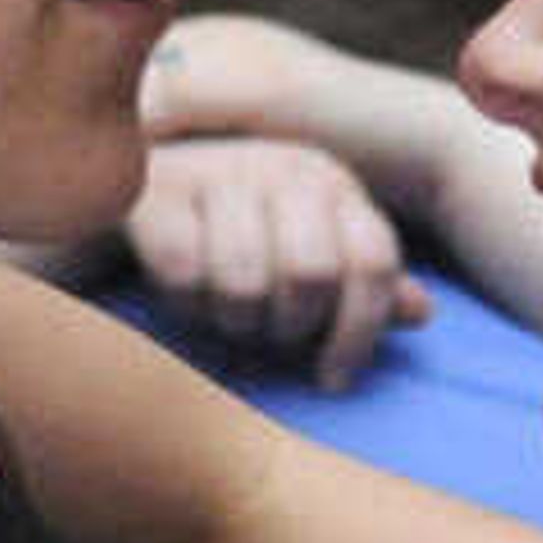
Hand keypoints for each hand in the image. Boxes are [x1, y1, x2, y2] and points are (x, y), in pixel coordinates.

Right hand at [124, 131, 420, 391]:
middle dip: (284, 327)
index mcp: (330, 183)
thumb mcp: (298, 269)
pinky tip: (181, 296)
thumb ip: (357, 290)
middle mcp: (282, 164)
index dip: (357, 335)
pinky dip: (183, 303)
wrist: (124, 216)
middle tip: (262, 334)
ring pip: (246, 278)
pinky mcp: (156, 189)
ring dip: (231, 320)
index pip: (373, 262)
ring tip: (221, 315)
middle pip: (312, 274)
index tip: (331, 379)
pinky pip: (184, 271)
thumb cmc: (223, 252)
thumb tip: (419, 311)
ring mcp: (219, 168)